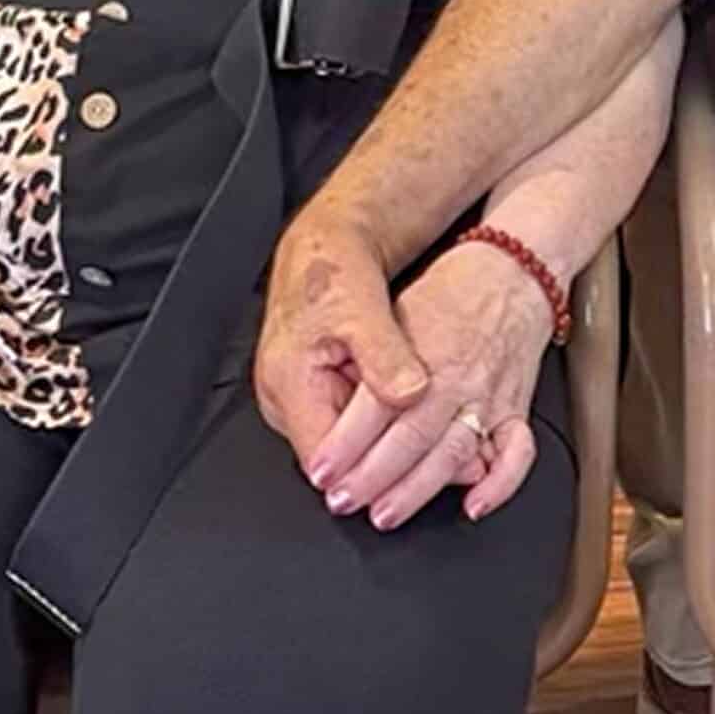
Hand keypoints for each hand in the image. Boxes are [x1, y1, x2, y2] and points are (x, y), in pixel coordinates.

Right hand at [255, 214, 431, 482]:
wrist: (327, 241)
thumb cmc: (334, 266)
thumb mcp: (363, 307)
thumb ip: (385, 356)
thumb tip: (410, 395)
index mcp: (287, 382)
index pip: (323, 460)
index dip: (367, 472)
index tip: (412, 471)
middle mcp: (284, 398)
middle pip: (333, 456)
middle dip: (379, 457)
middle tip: (430, 455)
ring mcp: (298, 396)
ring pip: (343, 440)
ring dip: (380, 437)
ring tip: (427, 429)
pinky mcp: (315, 389)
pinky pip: (346, 417)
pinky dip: (377, 415)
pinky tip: (410, 406)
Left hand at [307, 240, 556, 531]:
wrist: (514, 267)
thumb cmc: (452, 289)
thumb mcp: (400, 311)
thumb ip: (374, 360)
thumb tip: (335, 407)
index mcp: (422, 349)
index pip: (376, 407)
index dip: (344, 445)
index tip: (322, 472)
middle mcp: (456, 377)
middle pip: (411, 438)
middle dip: (372, 477)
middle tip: (343, 501)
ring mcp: (489, 395)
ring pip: (453, 454)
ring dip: (417, 489)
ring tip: (386, 513)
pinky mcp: (517, 406)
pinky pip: (516, 454)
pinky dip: (499, 484)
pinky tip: (474, 505)